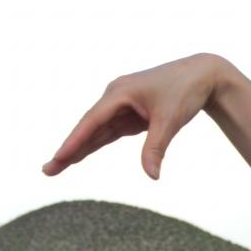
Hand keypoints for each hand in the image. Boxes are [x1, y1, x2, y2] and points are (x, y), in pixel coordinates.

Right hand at [41, 52, 227, 180]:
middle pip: (88, 128)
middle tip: (47, 171)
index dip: (74, 142)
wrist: (203, 75)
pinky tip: (80, 156)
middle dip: (69, 150)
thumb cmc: (185, 92)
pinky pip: (110, 132)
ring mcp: (122, 105)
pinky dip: (96, 144)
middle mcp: (115, 97)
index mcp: (119, 93)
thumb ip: (156, 148)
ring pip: (97, 132)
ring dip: (79, 149)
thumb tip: (151, 176)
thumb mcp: (170, 120)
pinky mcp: (132, 114)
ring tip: (58, 167)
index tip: (58, 158)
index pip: (91, 122)